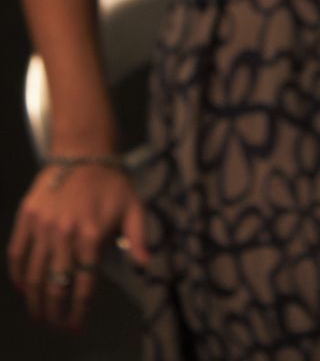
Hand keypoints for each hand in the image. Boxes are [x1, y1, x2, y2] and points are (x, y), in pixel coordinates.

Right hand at [7, 162, 147, 330]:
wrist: (83, 150)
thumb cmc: (111, 181)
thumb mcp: (133, 206)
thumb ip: (138, 237)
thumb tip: (144, 264)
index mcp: (91, 235)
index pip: (84, 285)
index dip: (79, 311)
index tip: (77, 326)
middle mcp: (64, 234)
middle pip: (56, 285)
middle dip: (55, 312)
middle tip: (56, 326)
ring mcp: (42, 226)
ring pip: (34, 274)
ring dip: (35, 300)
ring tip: (38, 316)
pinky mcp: (27, 216)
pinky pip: (17, 253)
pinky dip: (17, 274)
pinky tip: (22, 287)